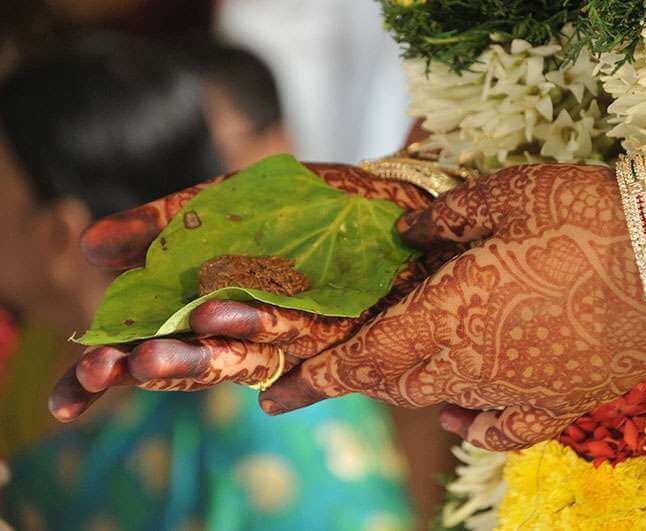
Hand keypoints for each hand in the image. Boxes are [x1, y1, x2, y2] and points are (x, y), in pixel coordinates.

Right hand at [49, 164, 434, 421]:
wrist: (390, 198)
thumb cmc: (307, 204)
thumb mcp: (229, 202)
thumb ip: (168, 221)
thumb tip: (89, 245)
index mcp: (211, 303)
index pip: (149, 345)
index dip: (111, 370)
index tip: (80, 381)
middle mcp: (247, 331)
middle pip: (191, 362)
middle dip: (155, 367)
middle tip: (116, 368)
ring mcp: (294, 339)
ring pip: (244, 359)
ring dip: (207, 354)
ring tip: (175, 340)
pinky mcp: (342, 338)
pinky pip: (308, 350)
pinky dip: (278, 355)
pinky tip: (257, 371)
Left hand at [259, 164, 645, 450]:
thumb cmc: (581, 217)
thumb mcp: (503, 195)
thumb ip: (443, 219)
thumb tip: (406, 233)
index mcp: (448, 315)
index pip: (363, 358)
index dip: (315, 379)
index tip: (275, 396)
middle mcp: (471, 364)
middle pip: (396, 383)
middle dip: (363, 374)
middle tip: (349, 359)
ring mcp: (515, 390)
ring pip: (440, 402)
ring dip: (412, 387)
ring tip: (404, 367)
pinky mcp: (558, 403)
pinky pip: (500, 431)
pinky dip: (473, 425)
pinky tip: (464, 412)